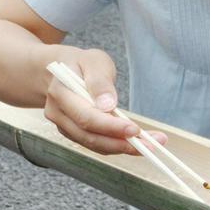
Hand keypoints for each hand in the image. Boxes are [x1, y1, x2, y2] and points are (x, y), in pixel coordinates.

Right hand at [43, 47, 165, 154]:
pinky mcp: (74, 132)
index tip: (135, 130)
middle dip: (122, 143)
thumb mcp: (94, 61)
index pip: (86, 117)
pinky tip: (138, 143)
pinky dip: (117, 145)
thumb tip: (107, 105)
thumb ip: (100, 81)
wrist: (65, 70)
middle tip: (151, 145)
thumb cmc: (83, 63)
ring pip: (94, 144)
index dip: (111, 127)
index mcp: (61, 93)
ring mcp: (64, 125)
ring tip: (151, 146)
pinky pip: (96, 143)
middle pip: (89, 136)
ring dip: (123, 148)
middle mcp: (58, 114)